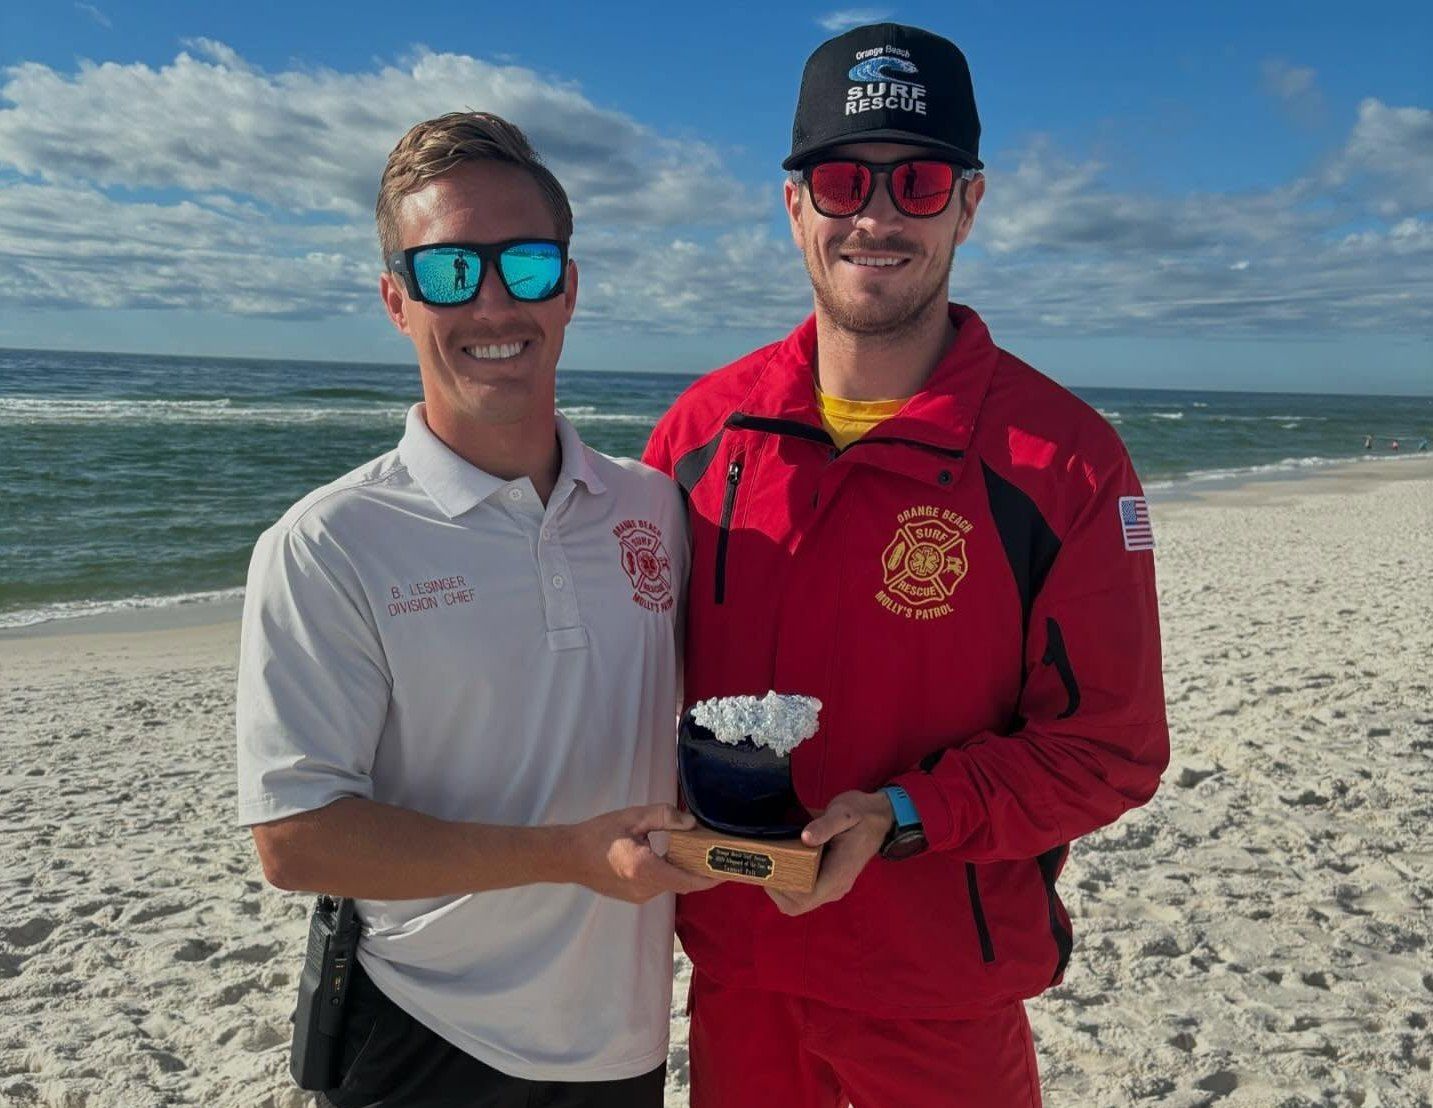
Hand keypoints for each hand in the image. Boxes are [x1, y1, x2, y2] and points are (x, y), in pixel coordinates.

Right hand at [569, 804, 719, 902]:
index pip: (687, 880)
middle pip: (681, 882)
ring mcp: (638, 896)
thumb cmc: (598, 834)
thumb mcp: (633, 817)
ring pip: (670, 884)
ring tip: (694, 851)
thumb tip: (691, 822)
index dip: (709, 878)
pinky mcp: (633, 896)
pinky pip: (658, 885)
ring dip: (682, 871)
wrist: (569, 856)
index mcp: (645, 869)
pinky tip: (669, 856)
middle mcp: (645, 888)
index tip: (727, 870)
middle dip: (698, 870)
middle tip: (713, 852)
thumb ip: (664, 816)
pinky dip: (668, 873)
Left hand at [767, 789, 892, 915]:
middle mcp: (835, 886)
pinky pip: (805, 891)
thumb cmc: (862, 814)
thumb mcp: (844, 813)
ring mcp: (833, 885)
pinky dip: (790, 882)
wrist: (880, 817)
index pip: (804, 899)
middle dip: (776, 890)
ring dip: (781, 887)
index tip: (771, 868)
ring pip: (799, 901)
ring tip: (771, 862)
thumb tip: (805, 837)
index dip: (782, 890)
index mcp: (838, 874)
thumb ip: (825, 825)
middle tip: (766, 864)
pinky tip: (782, 861)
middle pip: (797, 905)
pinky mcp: (829, 879)